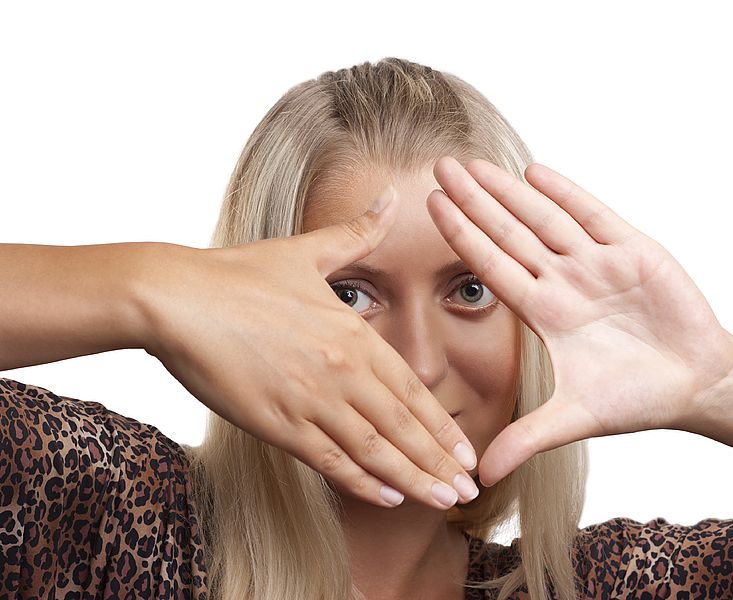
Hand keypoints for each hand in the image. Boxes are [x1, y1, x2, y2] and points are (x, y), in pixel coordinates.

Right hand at [135, 185, 478, 508]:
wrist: (176, 297)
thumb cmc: (239, 273)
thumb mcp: (307, 249)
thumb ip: (358, 233)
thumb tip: (393, 197)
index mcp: (352, 333)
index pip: (411, 388)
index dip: (441, 424)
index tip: (465, 449)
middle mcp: (341, 369)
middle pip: (402, 425)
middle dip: (439, 460)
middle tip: (469, 488)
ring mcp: (310, 399)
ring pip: (374, 449)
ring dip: (413, 478)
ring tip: (443, 500)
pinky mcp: (276, 423)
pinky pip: (329, 459)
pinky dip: (361, 481)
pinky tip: (388, 498)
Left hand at [427, 156, 732, 486]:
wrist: (695, 385)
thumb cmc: (636, 397)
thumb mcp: (576, 419)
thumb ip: (528, 437)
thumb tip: (480, 473)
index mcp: (544, 312)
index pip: (492, 267)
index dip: (462, 237)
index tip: (429, 206)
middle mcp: (563, 281)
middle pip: (509, 233)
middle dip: (475, 201)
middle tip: (439, 166)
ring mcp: (596, 263)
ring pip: (545, 219)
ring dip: (510, 192)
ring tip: (475, 165)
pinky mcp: (634, 252)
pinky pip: (595, 217)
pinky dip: (567, 195)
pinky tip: (536, 174)